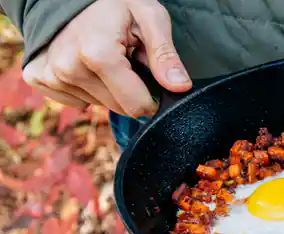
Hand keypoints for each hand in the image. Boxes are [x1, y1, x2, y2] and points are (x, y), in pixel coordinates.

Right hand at [22, 0, 191, 116]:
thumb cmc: (115, 2)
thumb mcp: (149, 17)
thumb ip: (165, 54)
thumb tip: (180, 87)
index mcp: (97, 54)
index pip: (136, 106)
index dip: (152, 98)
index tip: (152, 78)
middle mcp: (68, 68)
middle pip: (118, 108)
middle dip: (129, 88)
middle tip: (126, 57)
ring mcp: (51, 74)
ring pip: (98, 104)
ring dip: (108, 86)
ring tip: (105, 55)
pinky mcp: (38, 77)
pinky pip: (74, 100)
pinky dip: (85, 87)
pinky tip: (85, 64)